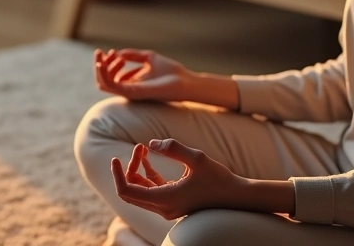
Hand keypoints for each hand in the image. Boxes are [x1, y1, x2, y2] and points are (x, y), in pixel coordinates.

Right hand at [94, 48, 193, 101]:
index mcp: (132, 83)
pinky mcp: (133, 92)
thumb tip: (119, 53)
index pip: (112, 76)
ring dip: (99, 68)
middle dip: (99, 64)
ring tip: (103, 56)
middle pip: (104, 80)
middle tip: (101, 52)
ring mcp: (130, 92)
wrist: (185, 82)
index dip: (108, 62)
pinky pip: (110, 85)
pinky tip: (104, 63)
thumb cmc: (171, 72)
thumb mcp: (149, 58)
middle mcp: (129, 89)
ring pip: (103, 83)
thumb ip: (134, 55)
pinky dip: (103, 74)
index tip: (113, 51)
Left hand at [111, 139, 246, 220]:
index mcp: (165, 200)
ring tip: (143, 149)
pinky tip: (149, 158)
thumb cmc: (219, 179)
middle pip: (131, 191)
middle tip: (139, 148)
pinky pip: (152, 191)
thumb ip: (172, 148)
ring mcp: (168, 208)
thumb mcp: (197, 158)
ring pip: (140, 192)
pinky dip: (147, 176)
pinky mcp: (173, 204)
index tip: (115, 158)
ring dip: (138, 171)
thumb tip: (151, 144)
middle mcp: (163, 208)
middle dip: (129, 169)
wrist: (237, 198)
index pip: (127, 192)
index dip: (117, 175)